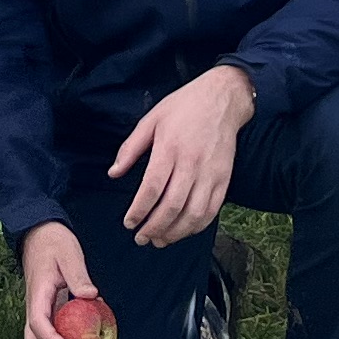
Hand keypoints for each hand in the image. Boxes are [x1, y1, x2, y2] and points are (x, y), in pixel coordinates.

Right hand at [17, 222, 105, 338]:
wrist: (39, 233)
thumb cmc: (54, 242)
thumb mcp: (69, 254)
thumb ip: (78, 276)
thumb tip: (90, 296)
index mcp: (38, 294)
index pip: (37, 323)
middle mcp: (34, 307)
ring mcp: (38, 311)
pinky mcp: (46, 312)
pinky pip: (50, 336)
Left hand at [106, 63, 253, 246]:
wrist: (223, 99)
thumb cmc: (184, 106)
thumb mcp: (151, 119)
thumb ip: (130, 148)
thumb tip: (114, 173)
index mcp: (170, 148)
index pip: (152, 188)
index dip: (139, 210)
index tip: (129, 222)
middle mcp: (192, 163)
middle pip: (172, 205)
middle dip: (154, 228)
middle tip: (141, 238)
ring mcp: (211, 173)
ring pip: (193, 213)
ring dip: (175, 232)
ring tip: (160, 240)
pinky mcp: (224, 179)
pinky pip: (211, 210)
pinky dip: (197, 226)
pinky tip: (183, 231)